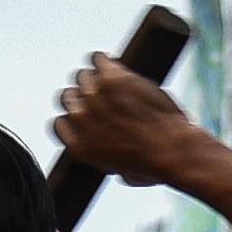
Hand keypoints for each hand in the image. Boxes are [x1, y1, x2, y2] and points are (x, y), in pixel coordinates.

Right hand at [53, 52, 200, 184]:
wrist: (171, 150)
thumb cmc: (154, 165)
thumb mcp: (121, 171)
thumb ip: (106, 156)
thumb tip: (111, 151)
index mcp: (78, 146)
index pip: (59, 123)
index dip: (74, 117)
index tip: (86, 115)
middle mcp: (80, 120)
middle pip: (67, 96)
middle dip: (83, 96)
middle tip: (103, 96)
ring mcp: (95, 97)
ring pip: (83, 76)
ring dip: (96, 77)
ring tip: (113, 80)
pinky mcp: (112, 79)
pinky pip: (99, 59)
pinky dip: (106, 61)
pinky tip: (115, 64)